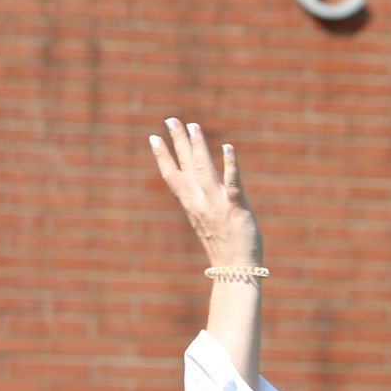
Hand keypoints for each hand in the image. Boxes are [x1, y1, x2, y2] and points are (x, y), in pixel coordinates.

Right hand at [149, 118, 262, 269]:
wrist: (235, 270)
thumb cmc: (224, 247)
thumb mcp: (206, 223)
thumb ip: (201, 204)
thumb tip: (197, 190)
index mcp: (191, 206)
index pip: (173, 177)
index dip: (163, 157)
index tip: (154, 138)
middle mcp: (200, 202)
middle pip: (186, 167)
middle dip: (178, 142)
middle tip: (171, 119)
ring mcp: (217, 204)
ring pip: (205, 169)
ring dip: (198, 146)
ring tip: (193, 126)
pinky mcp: (236, 208)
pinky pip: (232, 183)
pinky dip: (230, 164)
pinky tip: (227, 147)